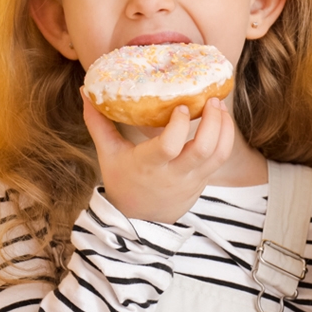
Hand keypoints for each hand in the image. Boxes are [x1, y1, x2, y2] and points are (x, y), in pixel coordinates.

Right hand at [82, 93, 234, 222]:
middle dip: (213, 121)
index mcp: (148, 165)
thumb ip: (99, 123)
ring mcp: (191, 179)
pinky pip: (220, 159)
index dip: (179, 125)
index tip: (182, 107)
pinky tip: (222, 121)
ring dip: (224, 128)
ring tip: (220, 107)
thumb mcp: (108, 154)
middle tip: (212, 100)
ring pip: (218, 154)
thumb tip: (86, 90)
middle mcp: (174, 173)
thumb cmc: (123, 183)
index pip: (169, 146)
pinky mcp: (203, 181)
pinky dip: (225, 138)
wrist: (139, 220)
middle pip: (203, 149)